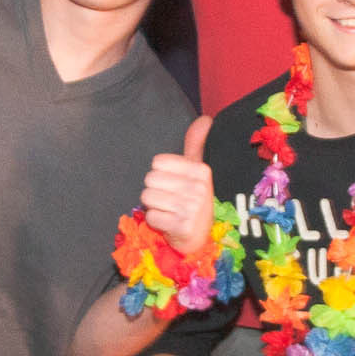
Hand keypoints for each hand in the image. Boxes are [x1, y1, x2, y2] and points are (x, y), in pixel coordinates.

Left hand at [139, 116, 216, 254]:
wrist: (200, 237)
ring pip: (147, 198)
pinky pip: (151, 217)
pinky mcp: (182, 227)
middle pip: (150, 179)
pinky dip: (155, 222)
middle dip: (155, 191)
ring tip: (168, 211)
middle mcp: (199, 188)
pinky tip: (168, 224)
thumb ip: (196, 144)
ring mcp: (192, 209)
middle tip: (170, 200)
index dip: (160, 174)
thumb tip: (206, 118)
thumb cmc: (193, 199)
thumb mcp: (197, 170)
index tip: (174, 184)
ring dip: (153, 207)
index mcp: (202, 170)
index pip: (158, 162)